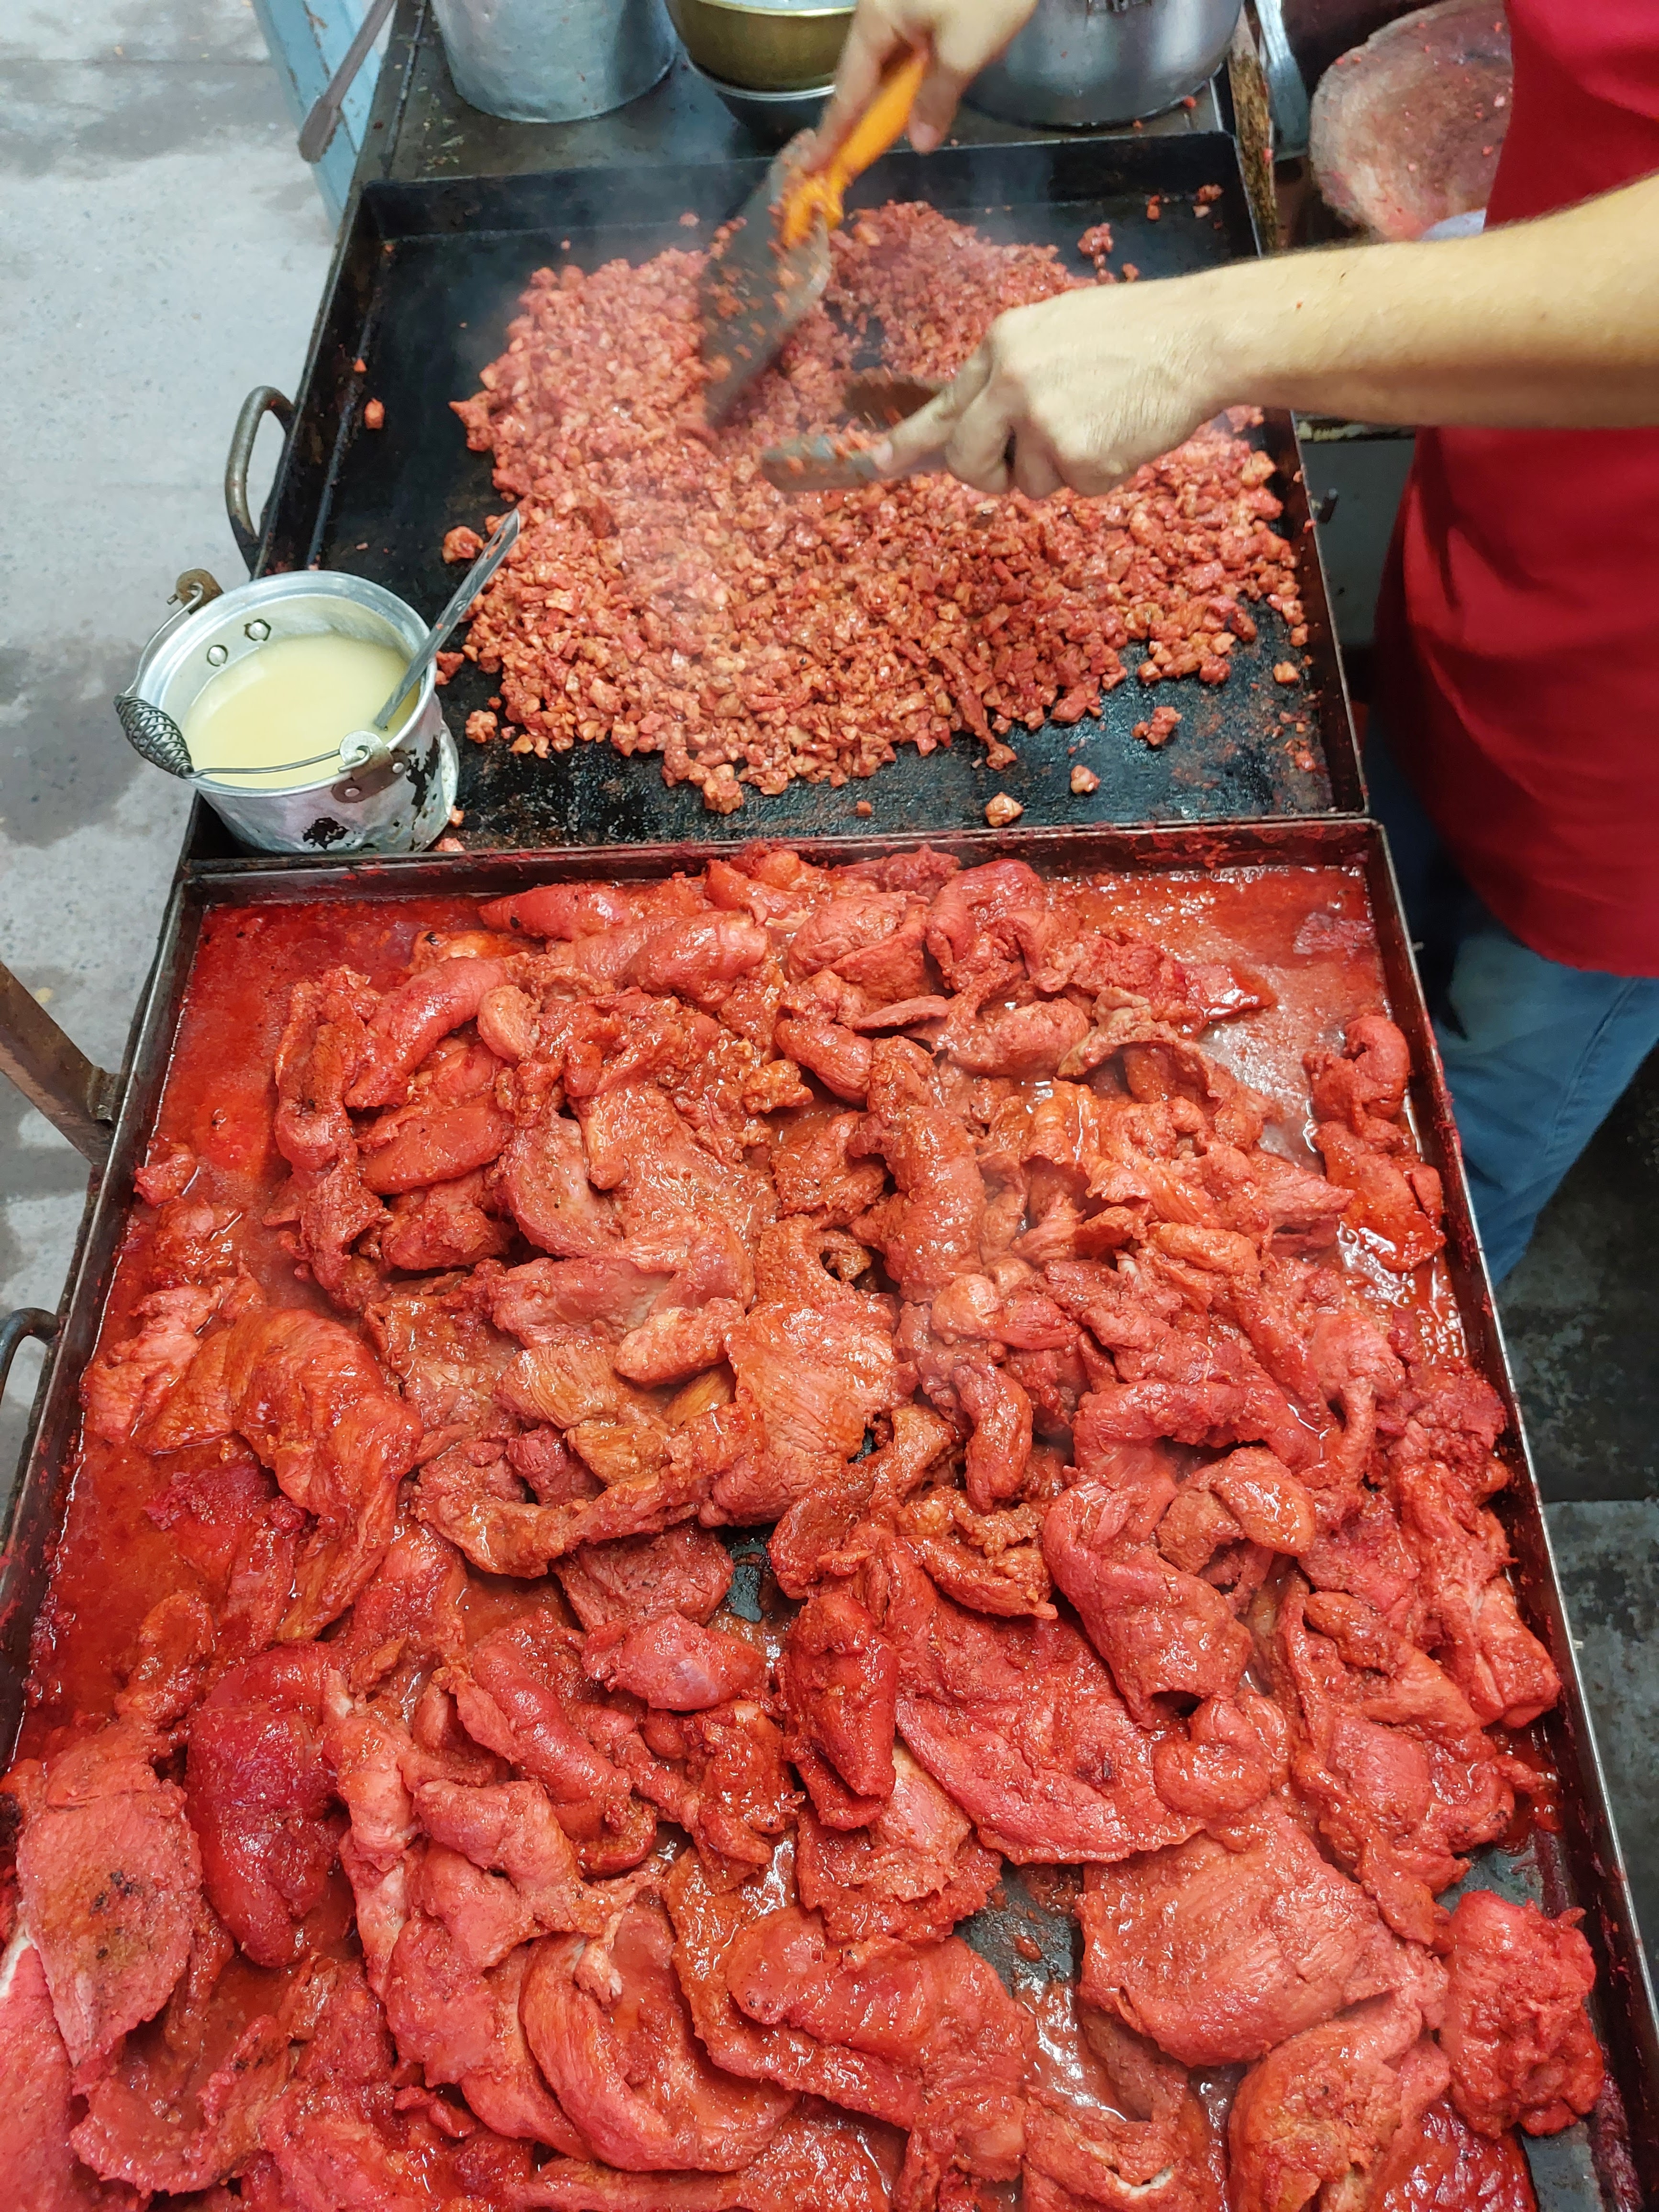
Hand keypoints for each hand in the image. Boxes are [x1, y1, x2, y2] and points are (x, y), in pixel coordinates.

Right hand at [813, 0, 1036, 160]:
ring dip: (889, 102)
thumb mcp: (966, 50)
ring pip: (887, 66)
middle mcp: (879, 11)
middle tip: (848, 161)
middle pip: (864, 77)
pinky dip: (909, 81)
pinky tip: (920, 98)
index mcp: (876, 18)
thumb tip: (919, 144)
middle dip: (861, 119)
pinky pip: (907, 51)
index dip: (833, 133)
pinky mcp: (923, 3)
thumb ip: (937, 100)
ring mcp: (900, 5)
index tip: (812, 166)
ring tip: (882, 137)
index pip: (849, 89)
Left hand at [876, 278, 1227, 497]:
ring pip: (1025, 482)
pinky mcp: (1079, 459)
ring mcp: (1043, 423)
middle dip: (990, 472)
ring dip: (1059, 468)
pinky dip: (1097, 473)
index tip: (873, 466)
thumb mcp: (1055, 332)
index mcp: (1002, 345)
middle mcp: (1011, 382)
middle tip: (1028, 458)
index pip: (942, 405)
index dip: (906, 444)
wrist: (1198, 339)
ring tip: (1099, 418)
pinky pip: (1071, 490)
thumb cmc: (1133, 334)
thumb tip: (974, 421)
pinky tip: (1121, 433)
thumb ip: (1009, 373)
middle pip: (967, 461)